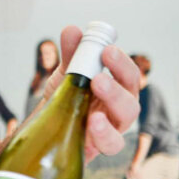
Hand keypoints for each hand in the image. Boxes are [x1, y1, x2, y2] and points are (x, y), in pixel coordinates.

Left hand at [35, 25, 140, 160]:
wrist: (47, 130)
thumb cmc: (65, 100)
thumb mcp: (66, 75)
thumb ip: (72, 54)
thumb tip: (72, 30)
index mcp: (117, 87)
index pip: (128, 74)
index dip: (121, 62)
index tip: (107, 50)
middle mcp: (119, 108)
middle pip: (132, 94)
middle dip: (119, 79)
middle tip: (101, 69)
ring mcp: (112, 129)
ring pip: (127, 117)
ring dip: (114, 100)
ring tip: (97, 87)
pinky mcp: (100, 147)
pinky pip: (112, 144)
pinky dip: (105, 134)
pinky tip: (93, 122)